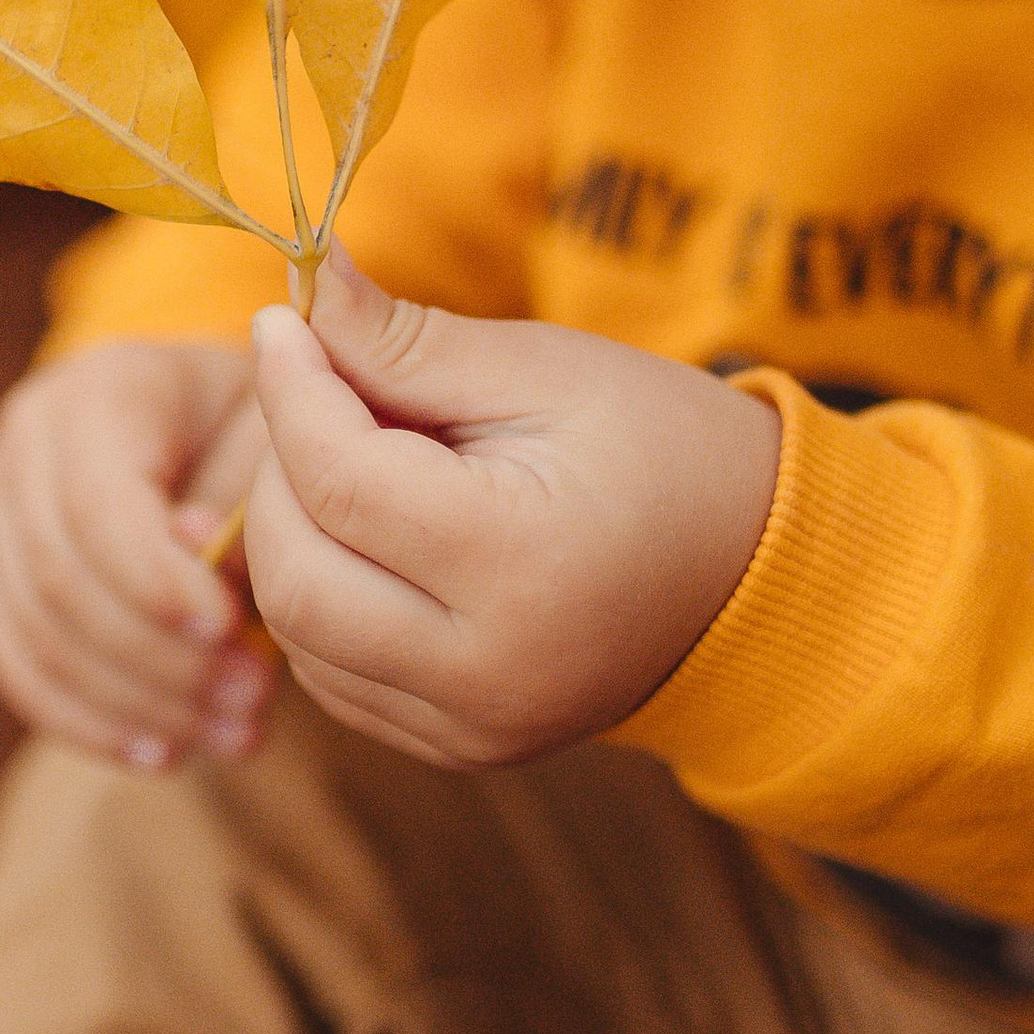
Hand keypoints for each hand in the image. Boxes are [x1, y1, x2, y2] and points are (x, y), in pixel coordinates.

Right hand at [0, 336, 272, 768]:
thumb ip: (244, 491)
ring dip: (139, 704)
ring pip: (38, 640)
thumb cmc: (253, 424)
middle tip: (253, 698)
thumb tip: (204, 563)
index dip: (157, 581)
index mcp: (93, 394)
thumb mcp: (272, 432)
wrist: (202, 415)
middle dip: (160, 658)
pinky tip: (168, 753)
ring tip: (235, 733)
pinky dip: (93, 724)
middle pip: (60, 582)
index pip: (97, 505)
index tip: (232, 629)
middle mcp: (21, 452)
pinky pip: (22, 672)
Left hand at [244, 251, 779, 767]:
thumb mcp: (546, 371)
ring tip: (355, 463)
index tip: (282, 321)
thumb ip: (408, 342)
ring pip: (299, 636)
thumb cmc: (662, 447)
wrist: (756, 572)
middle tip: (317, 397)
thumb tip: (301, 285)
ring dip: (291, 537)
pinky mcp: (460, 748)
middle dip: (276, 472)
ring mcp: (473, 727)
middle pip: (294, 577)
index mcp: (519, 567)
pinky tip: (371, 535)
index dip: (290, 389)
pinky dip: (324, 598)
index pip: (339, 481)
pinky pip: (335, 677)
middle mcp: (487, 673)